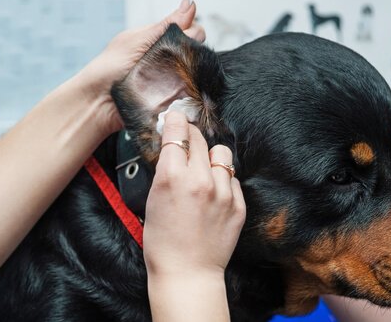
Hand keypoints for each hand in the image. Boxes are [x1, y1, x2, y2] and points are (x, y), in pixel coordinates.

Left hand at [71, 0, 205, 136]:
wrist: (98, 102)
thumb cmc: (109, 69)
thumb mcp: (139, 39)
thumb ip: (168, 25)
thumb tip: (190, 1)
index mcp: (160, 40)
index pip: (192, 31)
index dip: (192, 34)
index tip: (184, 39)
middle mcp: (168, 58)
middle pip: (198, 51)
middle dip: (194, 54)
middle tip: (176, 60)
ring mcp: (172, 80)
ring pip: (198, 73)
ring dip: (194, 73)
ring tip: (177, 77)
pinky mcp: (173, 100)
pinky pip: (191, 94)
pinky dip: (192, 92)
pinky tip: (183, 91)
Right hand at [143, 111, 245, 278]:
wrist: (187, 272)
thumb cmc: (162, 241)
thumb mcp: (152, 199)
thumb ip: (165, 169)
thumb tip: (172, 146)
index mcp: (172, 177)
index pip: (177, 132)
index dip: (176, 121)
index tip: (176, 118)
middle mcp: (201, 180)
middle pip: (199, 138)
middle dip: (191, 135)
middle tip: (187, 140)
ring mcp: (223, 192)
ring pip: (222, 153)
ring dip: (211, 156)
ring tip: (204, 169)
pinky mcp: (238, 205)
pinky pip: (232, 178)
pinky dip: (223, 180)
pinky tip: (214, 193)